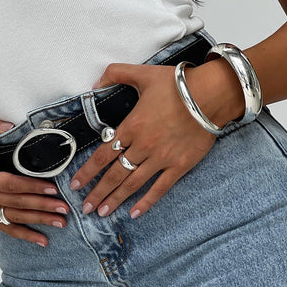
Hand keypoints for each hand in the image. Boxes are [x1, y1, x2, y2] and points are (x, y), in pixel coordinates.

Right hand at [0, 118, 70, 246]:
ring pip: (15, 217)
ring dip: (39, 221)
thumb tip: (9, 123)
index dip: (31, 187)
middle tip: (64, 208)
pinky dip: (25, 234)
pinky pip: (7, 227)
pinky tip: (43, 240)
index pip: (9, 184)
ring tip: (61, 222)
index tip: (52, 188)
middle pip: (16, 203)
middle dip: (42, 206)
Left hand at [69, 58, 243, 218]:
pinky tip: (134, 213)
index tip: (75, 184)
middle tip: (84, 208)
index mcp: (131, 126)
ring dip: (115, 200)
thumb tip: (96, 82)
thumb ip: (115, 74)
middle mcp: (142, 146)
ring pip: (132, 184)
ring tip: (102, 213)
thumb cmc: (178, 84)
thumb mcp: (142, 73)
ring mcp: (161, 158)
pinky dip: (146, 202)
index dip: (87, 172)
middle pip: (113, 174)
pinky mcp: (179, 166)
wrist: (211, 94)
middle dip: (97, 193)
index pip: (102, 155)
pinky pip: (160, 188)